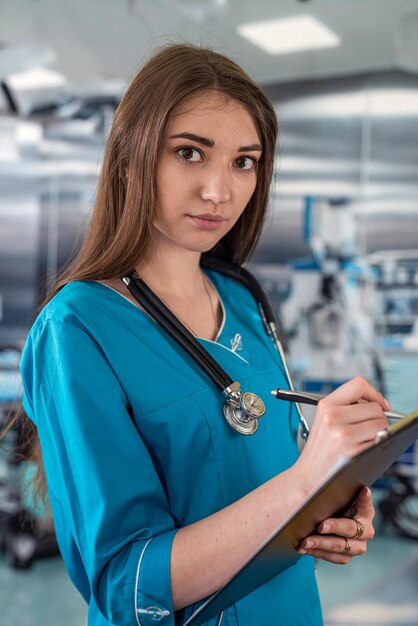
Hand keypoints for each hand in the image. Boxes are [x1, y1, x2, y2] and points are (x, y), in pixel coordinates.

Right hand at [292, 376, 389, 493]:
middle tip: (368, 429)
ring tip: (363, 441)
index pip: (359, 384)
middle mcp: (333, 417)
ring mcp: (343, 435)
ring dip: (379, 433)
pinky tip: (362, 451)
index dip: (374, 393)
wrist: (307, 478)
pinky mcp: (353, 453)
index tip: (379, 403)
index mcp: (326, 405)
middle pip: (375, 407)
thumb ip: (346, 406)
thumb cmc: (319, 451)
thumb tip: (376, 403)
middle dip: (377, 418)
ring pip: (381, 424)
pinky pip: (379, 442)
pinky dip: (376, 446)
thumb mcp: (324, 420)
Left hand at [297, 486, 374, 563]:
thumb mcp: (334, 495)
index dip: (364, 498)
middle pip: (351, 529)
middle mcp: (365, 530)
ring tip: (306, 541)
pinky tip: (304, 548)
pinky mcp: (346, 556)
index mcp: (365, 512)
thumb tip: (326, 473)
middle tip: (320, 525)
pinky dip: (316, 552)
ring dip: (321, 544)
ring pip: (340, 546)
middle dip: (334, 527)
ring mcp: (356, 546)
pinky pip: (332, 557)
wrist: (326, 521)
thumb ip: (334, 488)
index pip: (366, 503)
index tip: (363, 490)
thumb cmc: (332, 505)